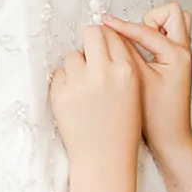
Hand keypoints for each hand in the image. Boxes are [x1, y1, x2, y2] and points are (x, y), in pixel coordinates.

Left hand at [49, 24, 141, 166]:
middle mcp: (104, 73)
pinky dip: (64, 84)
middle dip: (89, 42)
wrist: (104, 159)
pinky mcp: (60, 94)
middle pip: (91, 33)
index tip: (101, 46)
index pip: (113, 35)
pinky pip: (59, 74)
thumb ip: (121, 65)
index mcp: (126, 71)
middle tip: (88, 57)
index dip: (106, 39)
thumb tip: (104, 40)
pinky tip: (74, 100)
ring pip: (72, 55)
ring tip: (83, 86)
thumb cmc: (122, 128)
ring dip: (76, 66)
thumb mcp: (133, 92)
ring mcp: (80, 83)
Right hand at [100, 3, 191, 163]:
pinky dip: (155, 37)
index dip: (121, 26)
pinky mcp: (177, 63)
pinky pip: (169, 37)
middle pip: (171, 13)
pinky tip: (140, 53)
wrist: (171, 137)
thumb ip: (124, 53)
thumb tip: (110, 33)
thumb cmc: (156, 117)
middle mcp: (184, 52)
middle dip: (149, 19)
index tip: (103, 23)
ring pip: (174, 23)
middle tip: (134, 37)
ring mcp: (183, 56)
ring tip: (139, 44)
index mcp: (177, 55)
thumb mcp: (136, 81)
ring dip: (155, 26)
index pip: (146, 30)